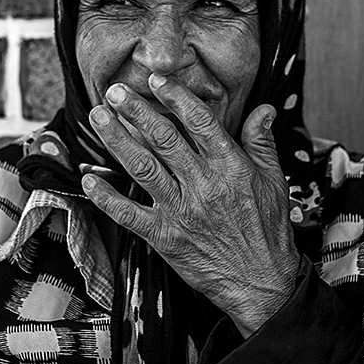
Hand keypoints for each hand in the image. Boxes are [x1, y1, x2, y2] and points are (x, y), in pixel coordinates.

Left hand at [82, 73, 300, 336]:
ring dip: (116, 140)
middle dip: (135, 111)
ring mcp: (180, 211)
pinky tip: (89, 178)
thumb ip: (262, 142)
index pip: (199, 122)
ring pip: (142, 167)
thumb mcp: (274, 181)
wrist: (261, 283)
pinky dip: (106, 196)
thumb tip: (264, 109)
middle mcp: (203, 185)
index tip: (156, 81)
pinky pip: (128, 214)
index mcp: (231, 167)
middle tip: (113, 91)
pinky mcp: (164, 237)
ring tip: (98, 118)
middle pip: (163, 138)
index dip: (175, 98)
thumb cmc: (268, 231)